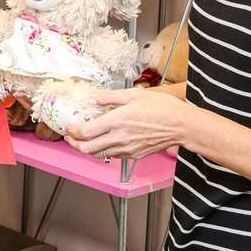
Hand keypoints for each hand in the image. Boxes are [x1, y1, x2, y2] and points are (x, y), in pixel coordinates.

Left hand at [64, 88, 193, 160]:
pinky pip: (113, 156)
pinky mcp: (135, 155)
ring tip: (83, 141)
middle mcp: (119, 138)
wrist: (182, 126)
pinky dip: (104, 151)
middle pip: (88, 148)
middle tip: (69, 138)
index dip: (73, 131)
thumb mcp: (135, 94)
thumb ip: (112, 97)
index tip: (69, 127)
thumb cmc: (163, 108)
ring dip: (88, 149)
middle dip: (74, 144)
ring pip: (99, 154)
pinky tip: (103, 143)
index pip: (86, 132)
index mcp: (117, 121)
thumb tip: (97, 98)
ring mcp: (127, 149)